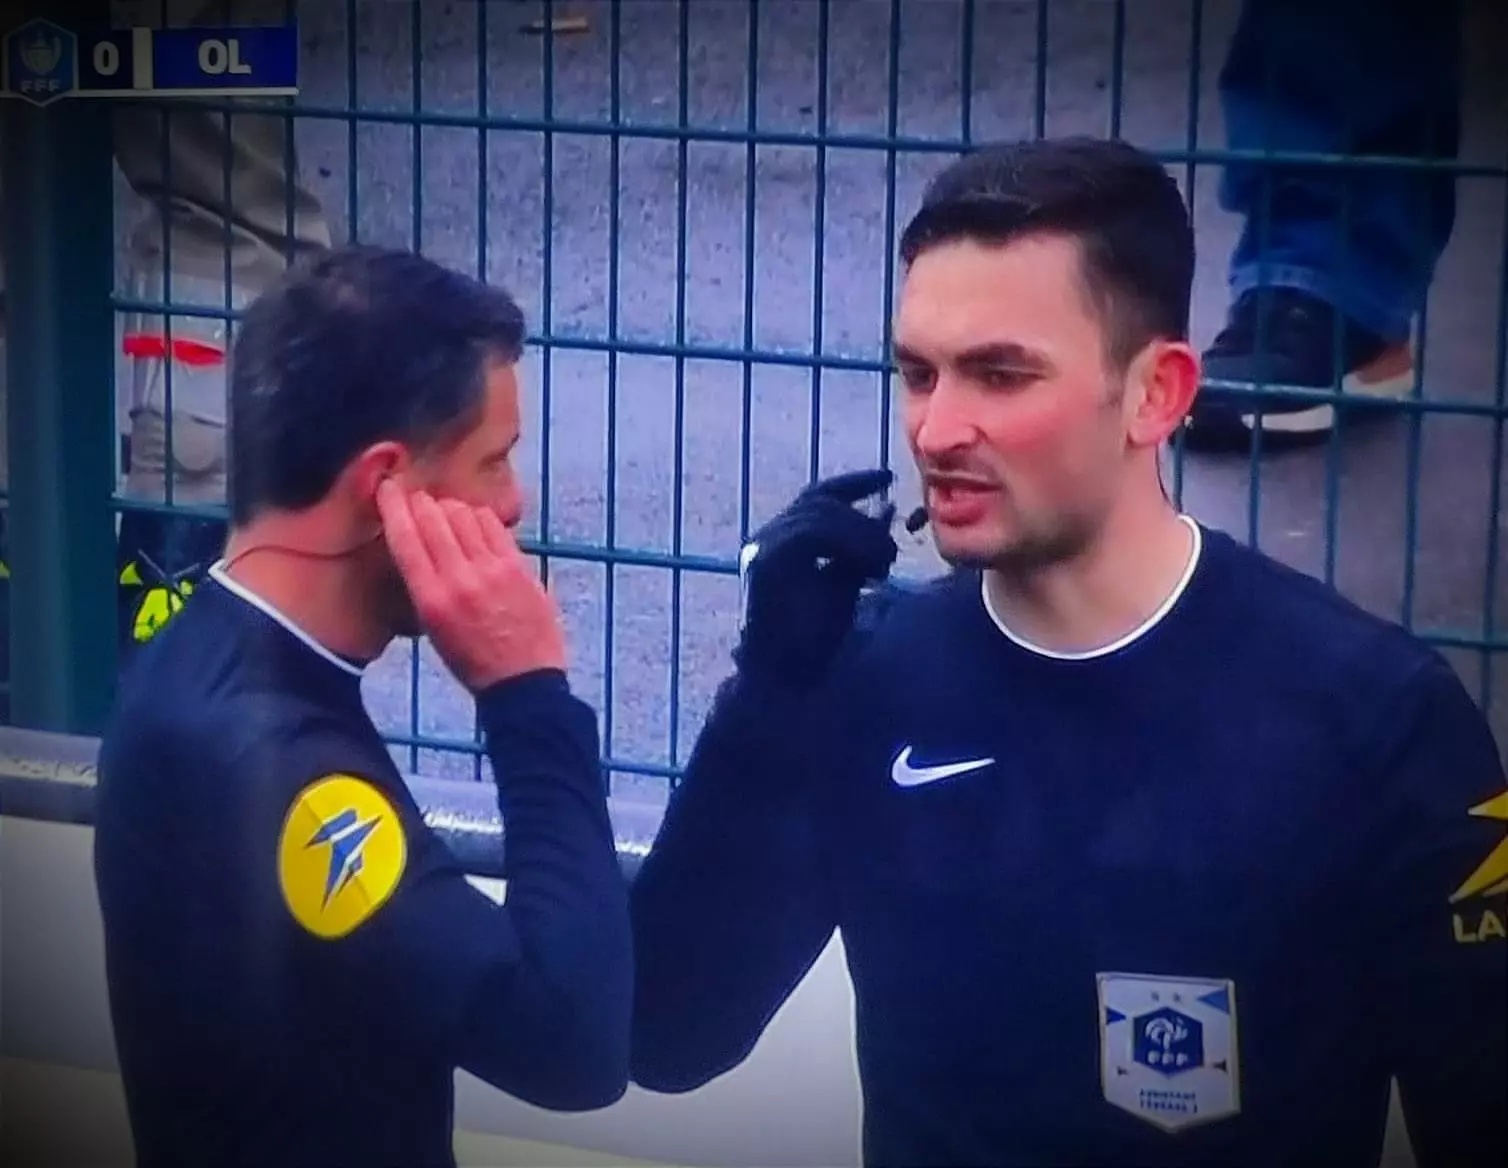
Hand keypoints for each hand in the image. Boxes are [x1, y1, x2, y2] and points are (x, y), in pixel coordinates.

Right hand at [376, 482, 565, 690]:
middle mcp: (460, 579)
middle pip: (433, 518)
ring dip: (450, 507)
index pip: (405, 539)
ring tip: (446, 511)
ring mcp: (493, 570)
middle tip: (417, 498)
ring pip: (464, 515)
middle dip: (421, 502)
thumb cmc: (472, 661)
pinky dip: (479, 516)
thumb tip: (418, 542)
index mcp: (431, 600)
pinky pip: (494, 525)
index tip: (388, 488)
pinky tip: (475, 520)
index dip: (393, 507)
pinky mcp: (520, 566)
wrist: (524, 682)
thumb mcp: (433, 629)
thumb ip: (425, 585)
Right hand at [734, 468, 898, 687]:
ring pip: (819, 513)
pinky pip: (811, 533)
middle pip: (821, 501)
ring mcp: (762, 547)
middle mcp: (766, 537)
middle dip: (863, 520)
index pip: (818, 495)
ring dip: (860, 534)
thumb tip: (888, 509)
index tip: (887, 478)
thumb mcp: (847, 581)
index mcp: (782, 539)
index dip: (853, 482)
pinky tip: (867, 568)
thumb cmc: (815, 637)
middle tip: (889, 555)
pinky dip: (847, 543)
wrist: (785, 678)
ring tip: (881, 566)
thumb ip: (862, 547)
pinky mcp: (765, 562)